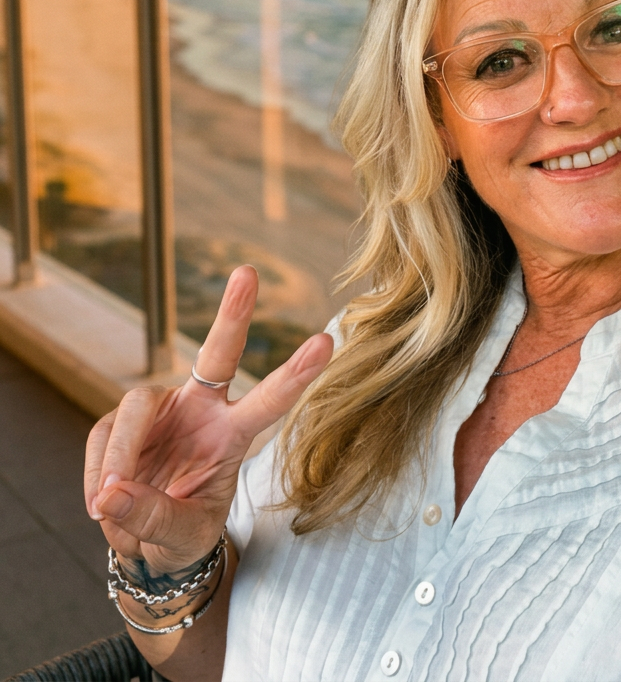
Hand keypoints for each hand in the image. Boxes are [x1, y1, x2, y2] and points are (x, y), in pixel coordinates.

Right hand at [84, 265, 332, 574]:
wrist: (149, 542)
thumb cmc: (182, 532)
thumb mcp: (182, 534)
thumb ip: (153, 516)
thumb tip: (110, 493)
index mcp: (234, 434)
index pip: (270, 400)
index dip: (296, 372)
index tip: (326, 340)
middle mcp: (203, 410)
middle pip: (218, 353)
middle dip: (233, 314)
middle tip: (247, 273)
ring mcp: (162, 411)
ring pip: (136, 405)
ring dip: (122, 454)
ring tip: (108, 503)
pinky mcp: (122, 422)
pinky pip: (103, 437)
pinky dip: (97, 472)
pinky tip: (101, 502)